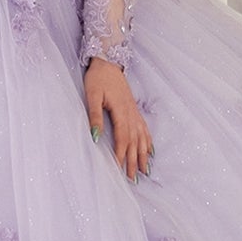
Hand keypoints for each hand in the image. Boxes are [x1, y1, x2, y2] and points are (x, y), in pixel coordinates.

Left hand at [84, 58, 152, 181]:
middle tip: (133, 179)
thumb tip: (95, 137)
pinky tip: (150, 152)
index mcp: (121, 111)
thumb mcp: (92, 95)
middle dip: (133, 161)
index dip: (120, 155)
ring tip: (144, 171)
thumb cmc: (98, 78)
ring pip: (141, 138)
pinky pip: (144, 129)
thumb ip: (95, 116)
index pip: (122, 139)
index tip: (118, 170)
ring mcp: (135, 112)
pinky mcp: (134, 110)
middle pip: (134, 142)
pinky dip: (148, 142)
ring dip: (142, 155)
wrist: (108, 61)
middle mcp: (131, 114)